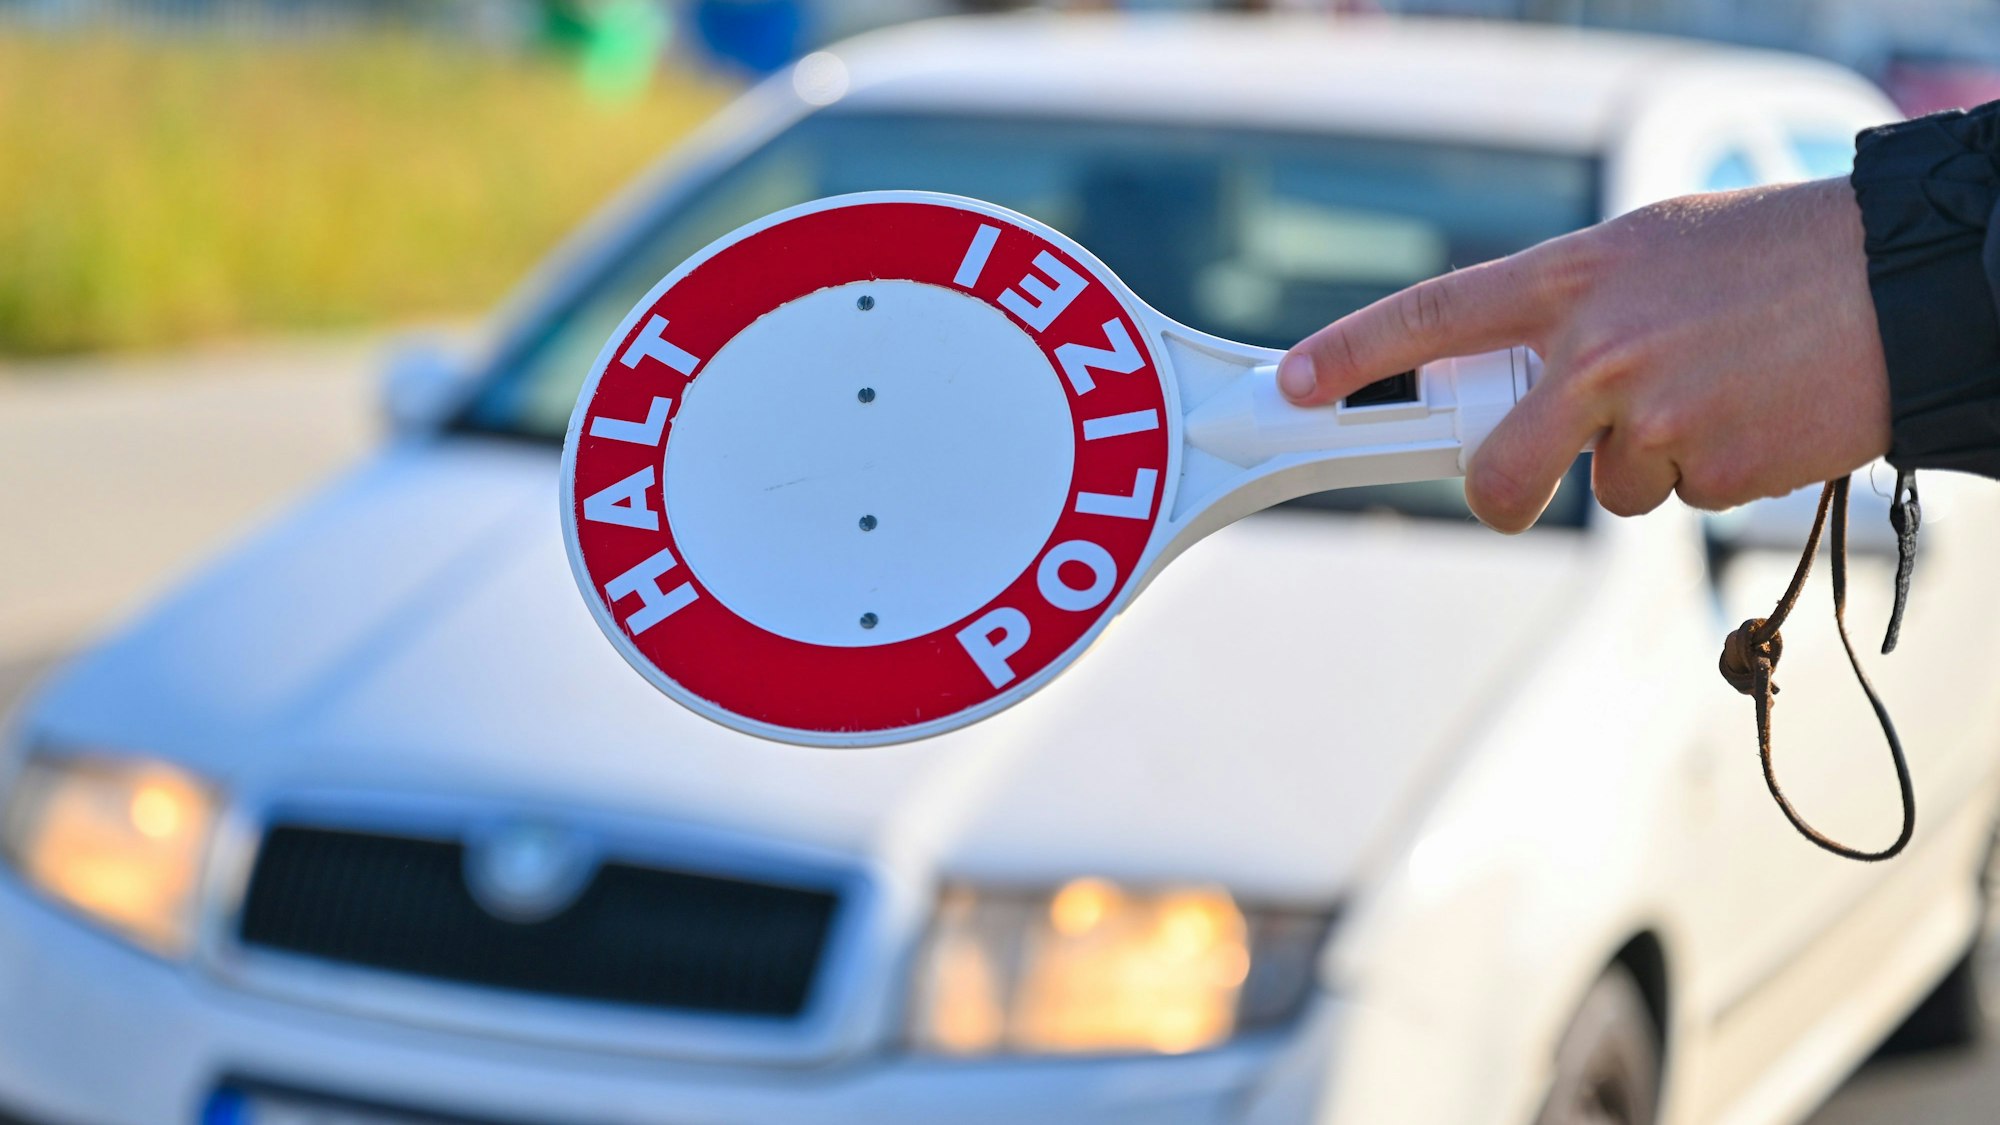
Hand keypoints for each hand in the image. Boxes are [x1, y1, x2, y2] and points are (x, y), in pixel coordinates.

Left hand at [1277, 178, 1891, 531]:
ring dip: (1644, 463)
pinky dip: (1707, 471)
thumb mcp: (1651, 250)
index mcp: (1575, 279)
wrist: (1901, 283)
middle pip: (1500, 468)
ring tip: (1711, 395)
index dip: (1352, 353)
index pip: (1433, 314)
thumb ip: (1574, 306)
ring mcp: (1651, 417)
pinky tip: (1750, 416)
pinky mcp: (1709, 470)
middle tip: (1513, 490)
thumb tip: (1513, 365)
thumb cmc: (1776, 255)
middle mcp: (1598, 350)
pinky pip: (1678, 497)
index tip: (1295, 384)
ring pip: (1606, 487)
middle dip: (1499, 495)